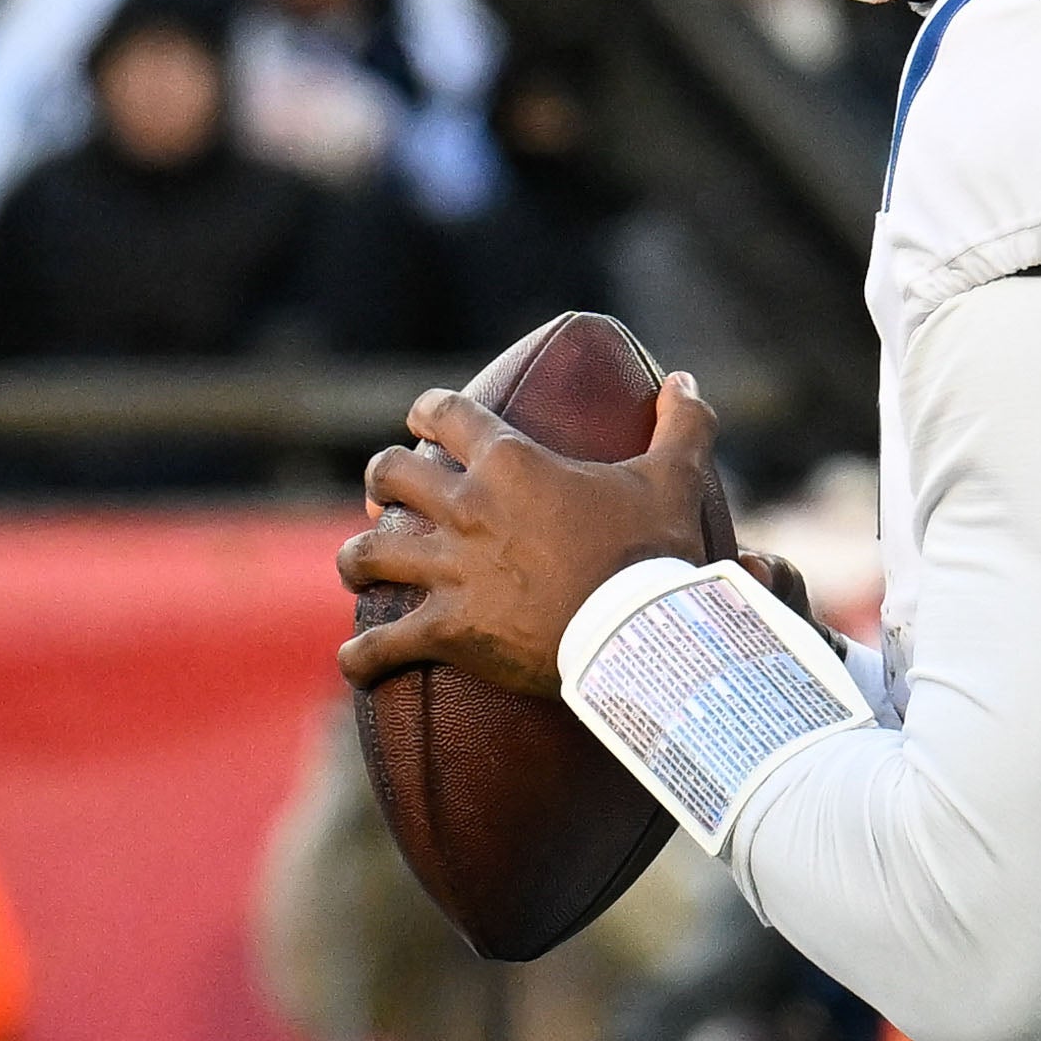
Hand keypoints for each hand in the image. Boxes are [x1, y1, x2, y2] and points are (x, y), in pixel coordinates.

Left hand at [337, 377, 724, 699]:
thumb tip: (685, 380)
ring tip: (359, 566)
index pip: (447, 414)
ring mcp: (449, 571)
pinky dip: (362, 655)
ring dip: (357, 559)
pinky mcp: (447, 630)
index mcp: (510, 462)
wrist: (639, 633)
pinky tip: (355, 661)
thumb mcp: (674, 480)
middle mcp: (466, 508)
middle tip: (386, 495)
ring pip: (367, 554)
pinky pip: (381, 645)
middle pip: (389, 475)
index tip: (419, 417)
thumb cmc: (652, 553)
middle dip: (381, 482)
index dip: (426, 410)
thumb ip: (682, 424)